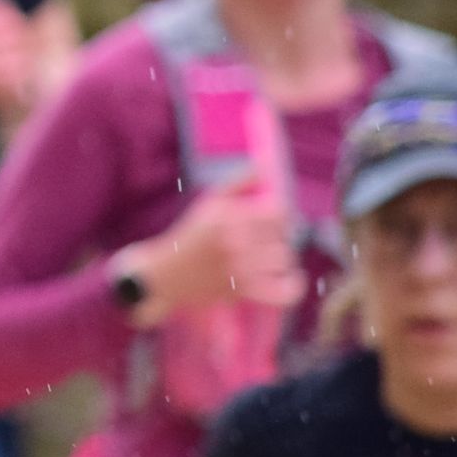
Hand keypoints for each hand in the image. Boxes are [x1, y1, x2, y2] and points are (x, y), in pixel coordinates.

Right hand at [126, 176, 302, 321]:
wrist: (164, 275)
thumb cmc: (191, 236)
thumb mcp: (209, 202)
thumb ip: (238, 182)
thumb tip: (263, 166)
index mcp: (230, 217)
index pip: (278, 211)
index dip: (278, 215)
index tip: (270, 220)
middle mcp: (236, 241)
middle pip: (283, 236)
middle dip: (277, 237)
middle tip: (264, 241)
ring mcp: (239, 268)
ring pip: (283, 259)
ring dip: (280, 258)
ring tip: (269, 258)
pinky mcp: (241, 291)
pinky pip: (282, 291)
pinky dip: (293, 286)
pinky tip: (292, 278)